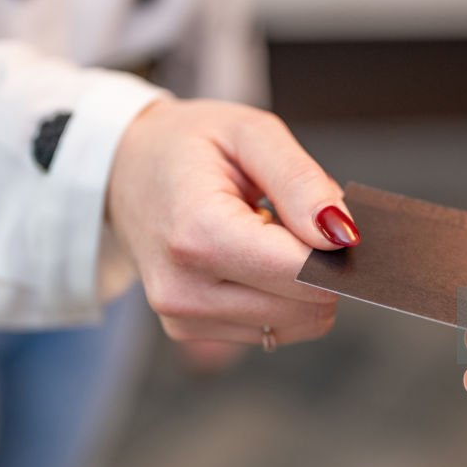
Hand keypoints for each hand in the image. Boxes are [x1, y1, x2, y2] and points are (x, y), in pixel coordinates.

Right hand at [107, 98, 358, 345]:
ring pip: (298, 324)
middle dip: (322, 264)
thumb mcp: (251, 133)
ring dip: (302, 283)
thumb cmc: (188, 145)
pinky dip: (280, 297)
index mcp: (197, 234)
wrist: (122, 169)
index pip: (304, 273)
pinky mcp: (190, 332)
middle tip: (296, 220)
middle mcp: (185, 290)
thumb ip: (301, 182)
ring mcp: (184, 318)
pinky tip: (252, 259)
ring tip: (265, 235)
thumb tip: (345, 235)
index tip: (337, 220)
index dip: (338, 249)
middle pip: (307, 306)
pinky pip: (275, 330)